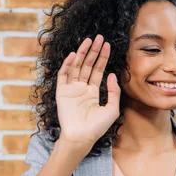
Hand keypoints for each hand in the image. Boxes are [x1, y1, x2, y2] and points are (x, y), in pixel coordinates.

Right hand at [56, 35, 120, 150]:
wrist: (82, 137)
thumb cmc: (97, 127)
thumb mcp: (112, 109)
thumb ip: (113, 92)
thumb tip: (112, 75)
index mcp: (92, 92)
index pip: (98, 70)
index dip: (103, 58)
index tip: (108, 46)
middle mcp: (81, 88)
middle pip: (88, 65)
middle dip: (94, 51)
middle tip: (99, 38)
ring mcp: (71, 89)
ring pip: (76, 67)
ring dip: (82, 53)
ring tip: (88, 41)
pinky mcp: (61, 92)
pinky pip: (64, 75)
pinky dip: (68, 65)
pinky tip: (75, 55)